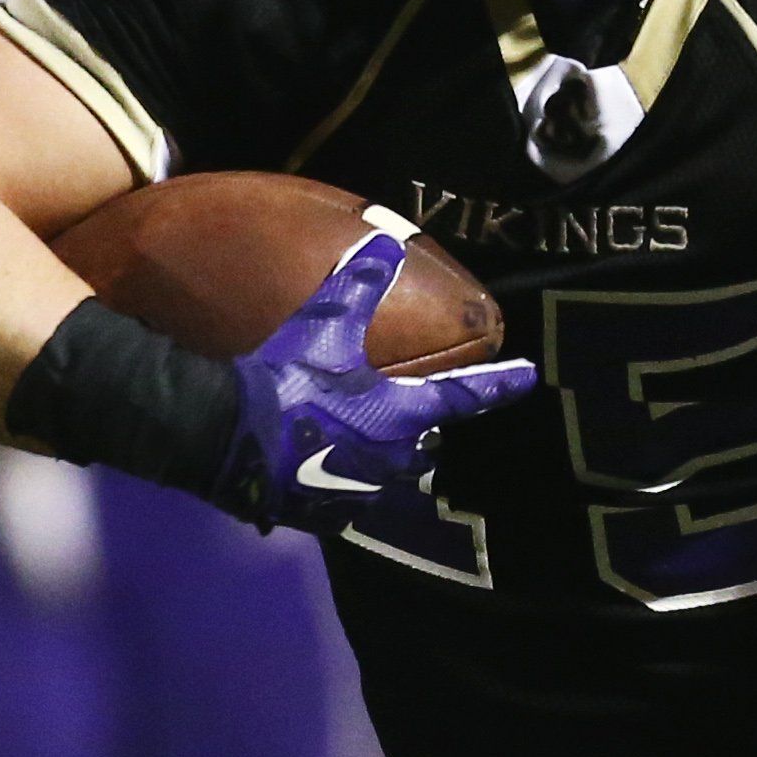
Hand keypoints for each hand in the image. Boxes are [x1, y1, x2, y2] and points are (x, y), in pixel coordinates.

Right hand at [218, 225, 536, 531]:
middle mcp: (394, 459)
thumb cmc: (287, 379)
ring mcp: (362, 493)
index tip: (529, 376)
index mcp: (403, 414)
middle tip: (414, 413)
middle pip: (426, 445)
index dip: (499, 384)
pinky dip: (346, 488)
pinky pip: (351, 504)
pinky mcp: (327, 515)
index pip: (466, 396)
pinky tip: (327, 474)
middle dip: (423, 429)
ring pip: (394, 479)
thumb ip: (359, 283)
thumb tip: (386, 241)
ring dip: (389, 462)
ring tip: (372, 447)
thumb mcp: (325, 323)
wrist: (227, 435)